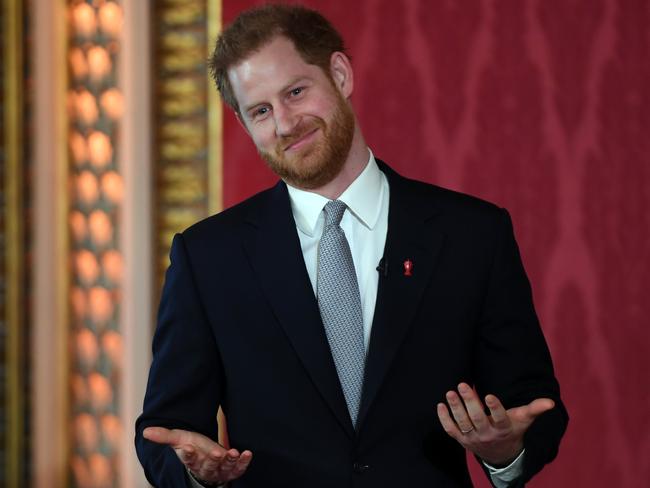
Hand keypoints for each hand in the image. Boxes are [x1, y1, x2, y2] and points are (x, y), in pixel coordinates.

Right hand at [143, 427, 252, 484]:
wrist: (207, 460)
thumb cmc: (193, 448)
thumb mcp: (179, 439)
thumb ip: (164, 436)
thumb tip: (146, 431)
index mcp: (191, 460)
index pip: (188, 459)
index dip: (188, 454)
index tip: (188, 447)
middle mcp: (205, 467)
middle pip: (207, 465)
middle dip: (212, 459)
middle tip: (217, 452)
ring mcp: (219, 470)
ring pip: (223, 468)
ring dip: (229, 461)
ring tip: (233, 452)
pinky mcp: (232, 470)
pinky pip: (238, 468)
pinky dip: (243, 462)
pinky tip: (247, 453)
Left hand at [436, 383, 553, 465]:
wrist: (500, 454)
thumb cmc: (512, 429)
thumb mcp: (524, 420)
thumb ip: (535, 409)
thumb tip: (550, 402)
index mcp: (503, 428)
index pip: (499, 418)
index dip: (495, 408)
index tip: (489, 395)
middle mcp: (487, 434)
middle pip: (477, 419)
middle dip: (469, 402)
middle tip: (462, 384)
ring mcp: (473, 438)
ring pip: (462, 424)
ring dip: (455, 408)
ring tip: (450, 392)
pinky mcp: (461, 440)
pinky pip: (451, 430)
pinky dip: (444, 419)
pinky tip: (440, 405)